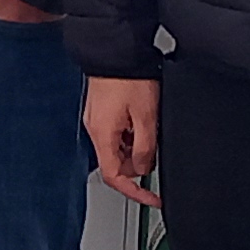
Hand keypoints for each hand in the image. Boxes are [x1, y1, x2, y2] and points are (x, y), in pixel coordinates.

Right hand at [86, 77, 161, 208]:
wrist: (116, 51)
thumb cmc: (128, 78)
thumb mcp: (146, 117)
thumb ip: (145, 148)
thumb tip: (144, 168)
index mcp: (102, 135)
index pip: (114, 177)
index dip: (135, 193)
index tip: (152, 199)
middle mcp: (94, 130)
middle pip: (117, 163)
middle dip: (138, 161)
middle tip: (155, 147)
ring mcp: (95, 120)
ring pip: (118, 147)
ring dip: (135, 145)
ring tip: (149, 124)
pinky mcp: (100, 110)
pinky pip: (116, 132)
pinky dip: (130, 132)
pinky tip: (141, 116)